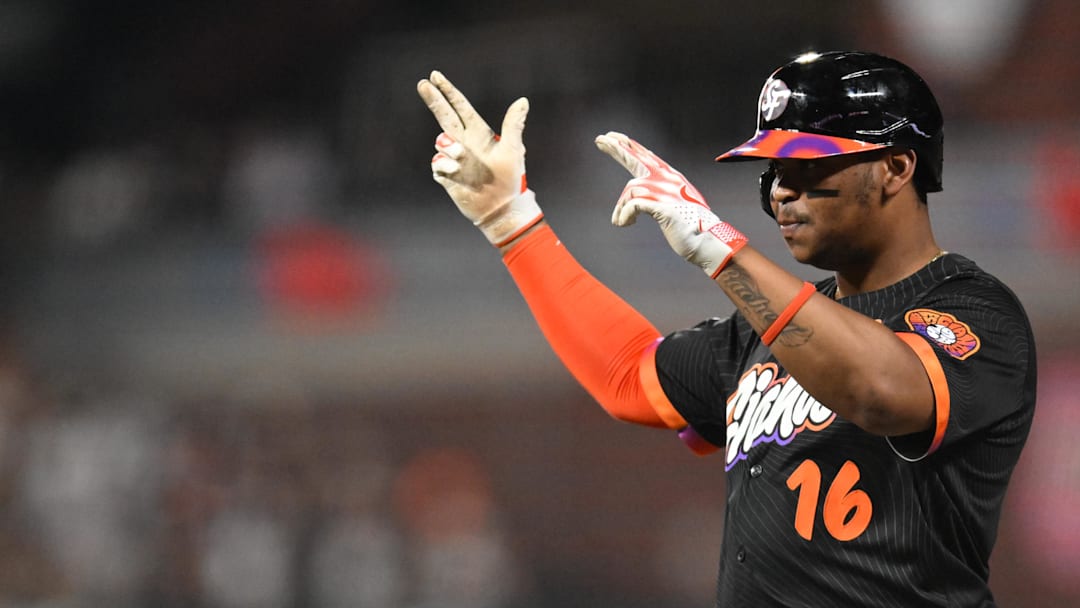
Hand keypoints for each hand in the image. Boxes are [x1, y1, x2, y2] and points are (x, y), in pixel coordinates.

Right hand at [416, 71, 542, 246]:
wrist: (499, 208)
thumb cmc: (510, 179)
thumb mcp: (513, 150)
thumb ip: (513, 125)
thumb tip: (523, 101)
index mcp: (479, 133)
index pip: (460, 107)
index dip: (448, 92)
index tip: (435, 76)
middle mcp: (464, 142)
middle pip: (444, 115)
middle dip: (434, 99)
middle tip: (422, 84)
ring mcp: (453, 157)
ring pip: (440, 141)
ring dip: (448, 146)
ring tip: (461, 157)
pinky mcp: (446, 173)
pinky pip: (437, 162)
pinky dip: (444, 164)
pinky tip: (455, 172)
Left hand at [594, 131, 747, 277]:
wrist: (706, 241)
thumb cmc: (689, 227)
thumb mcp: (671, 205)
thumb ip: (656, 195)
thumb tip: (636, 198)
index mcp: (671, 177)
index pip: (645, 157)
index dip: (628, 147)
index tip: (612, 138)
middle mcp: (668, 179)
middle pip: (637, 158)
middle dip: (617, 148)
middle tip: (599, 139)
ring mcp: (665, 191)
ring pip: (630, 190)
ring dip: (620, 208)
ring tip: (620, 222)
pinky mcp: (661, 206)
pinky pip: (632, 205)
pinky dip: (625, 215)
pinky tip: (624, 224)